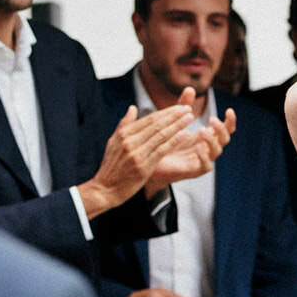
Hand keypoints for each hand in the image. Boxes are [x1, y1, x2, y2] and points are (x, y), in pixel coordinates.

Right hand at [77, 103, 195, 216]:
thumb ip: (124, 125)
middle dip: (174, 115)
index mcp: (124, 134)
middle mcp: (130, 141)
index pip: (149, 119)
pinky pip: (162, 150)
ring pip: (161, 135)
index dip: (166, 112)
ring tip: (190, 118)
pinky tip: (185, 135)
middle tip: (188, 108)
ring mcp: (137, 154)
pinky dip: (174, 141)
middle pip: (157, 124)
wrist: (106, 189)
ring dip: (178, 125)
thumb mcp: (113, 142)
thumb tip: (133, 108)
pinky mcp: (144, 167)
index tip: (180, 107)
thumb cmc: (111, 166)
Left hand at [146, 90, 237, 192]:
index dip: (230, 120)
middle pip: (225, 138)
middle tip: (211, 119)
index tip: (229, 110)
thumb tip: (190, 88)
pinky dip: (205, 157)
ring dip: (212, 140)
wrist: (154, 160)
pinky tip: (198, 147)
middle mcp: (208, 147)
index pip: (225, 128)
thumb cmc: (168, 140)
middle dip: (222, 128)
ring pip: (217, 151)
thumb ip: (184, 105)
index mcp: (207, 135)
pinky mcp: (196, 170)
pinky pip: (207, 165)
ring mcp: (203, 159)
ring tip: (202, 130)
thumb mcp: (176, 120)